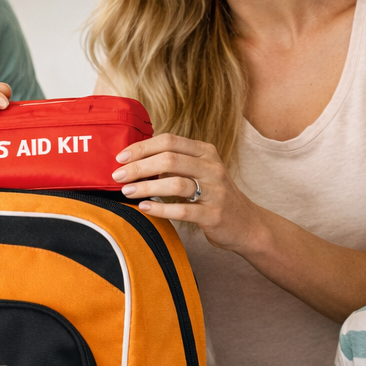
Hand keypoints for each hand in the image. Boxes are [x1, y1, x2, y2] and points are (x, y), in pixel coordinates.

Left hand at [111, 134, 268, 254]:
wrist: (247, 224)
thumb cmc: (214, 196)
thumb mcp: (200, 172)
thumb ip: (175, 163)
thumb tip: (135, 160)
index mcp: (206, 152)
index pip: (169, 141)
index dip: (142, 147)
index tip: (121, 157)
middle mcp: (212, 168)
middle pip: (170, 160)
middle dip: (139, 167)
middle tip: (117, 176)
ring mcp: (216, 191)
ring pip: (176, 184)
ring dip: (146, 187)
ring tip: (127, 192)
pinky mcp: (214, 214)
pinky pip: (184, 210)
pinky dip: (161, 208)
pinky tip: (145, 208)